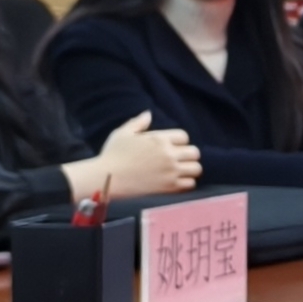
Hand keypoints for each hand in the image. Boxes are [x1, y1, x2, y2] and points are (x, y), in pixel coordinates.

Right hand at [71, 111, 201, 203]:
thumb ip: (138, 123)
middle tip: (179, 160)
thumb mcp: (122, 134)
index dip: (179, 141)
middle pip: (194, 152)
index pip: (184, 136)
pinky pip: (190, 184)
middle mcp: (168, 155)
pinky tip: (176, 183)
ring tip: (180, 172)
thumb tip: (148, 114)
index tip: (172, 147)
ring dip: (190, 169)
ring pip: (196, 169)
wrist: (106, 179)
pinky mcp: (169, 188)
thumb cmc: (112, 155)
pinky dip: (186, 183)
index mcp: (159, 139)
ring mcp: (171, 172)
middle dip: (188, 155)